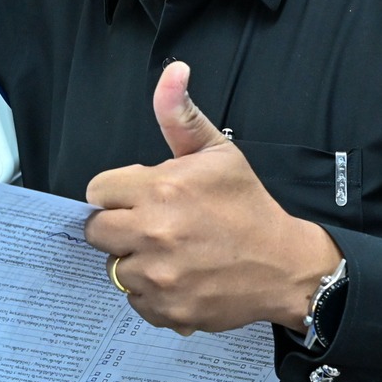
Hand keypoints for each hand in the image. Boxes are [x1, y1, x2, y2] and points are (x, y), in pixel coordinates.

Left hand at [84, 62, 341, 334]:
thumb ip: (181, 115)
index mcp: (162, 188)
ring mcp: (159, 276)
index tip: (141, 198)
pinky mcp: (166, 309)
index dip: (118, 193)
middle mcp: (154, 232)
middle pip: (96, 231)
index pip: (98, 191)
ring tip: (171, 254)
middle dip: (119, 226)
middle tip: (152, 226)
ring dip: (136, 261)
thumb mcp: (219, 153)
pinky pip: (135, 301)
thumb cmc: (248, 207)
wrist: (284, 265)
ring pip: (115, 267)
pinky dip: (152, 294)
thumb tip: (172, 71)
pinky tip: (179, 279)